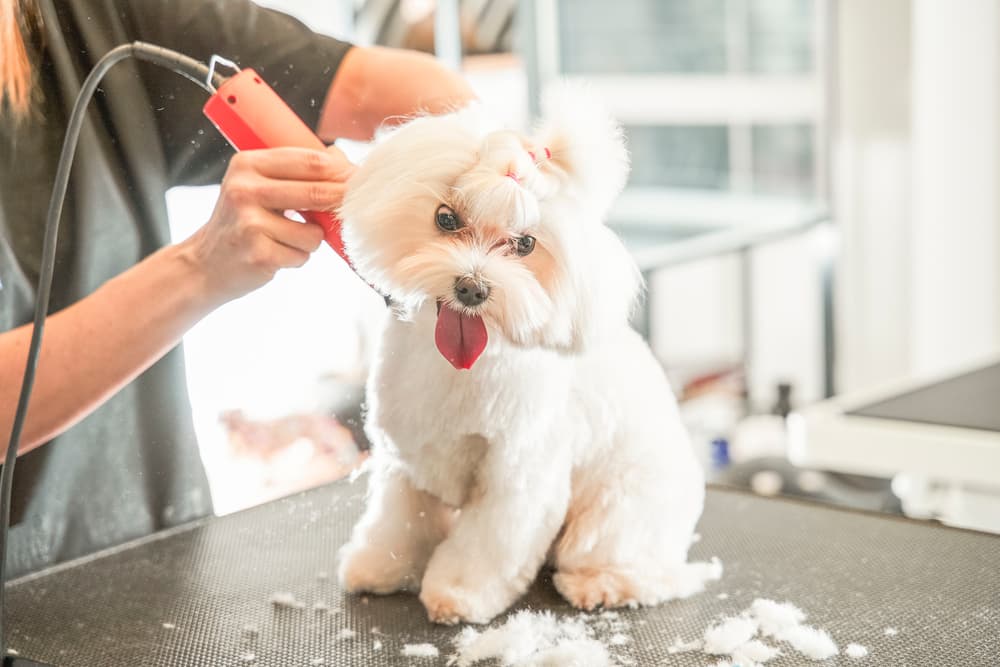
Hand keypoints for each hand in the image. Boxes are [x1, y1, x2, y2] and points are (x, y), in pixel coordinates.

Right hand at [180, 145, 353, 304]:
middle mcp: (244, 190)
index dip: (342, 171)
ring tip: (288, 239)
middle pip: (316, 192)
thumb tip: (343, 162)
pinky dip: (298, 258)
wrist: (206, 263)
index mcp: (247, 164)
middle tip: (354, 207)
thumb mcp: (257, 186)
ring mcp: (250, 223)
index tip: (361, 179)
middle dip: (342, 201)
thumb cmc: (243, 221)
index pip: (309, 161)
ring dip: (312, 240)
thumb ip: (294, 173)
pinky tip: (277, 254)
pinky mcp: (259, 254)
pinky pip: (302, 255)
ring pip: (313, 232)